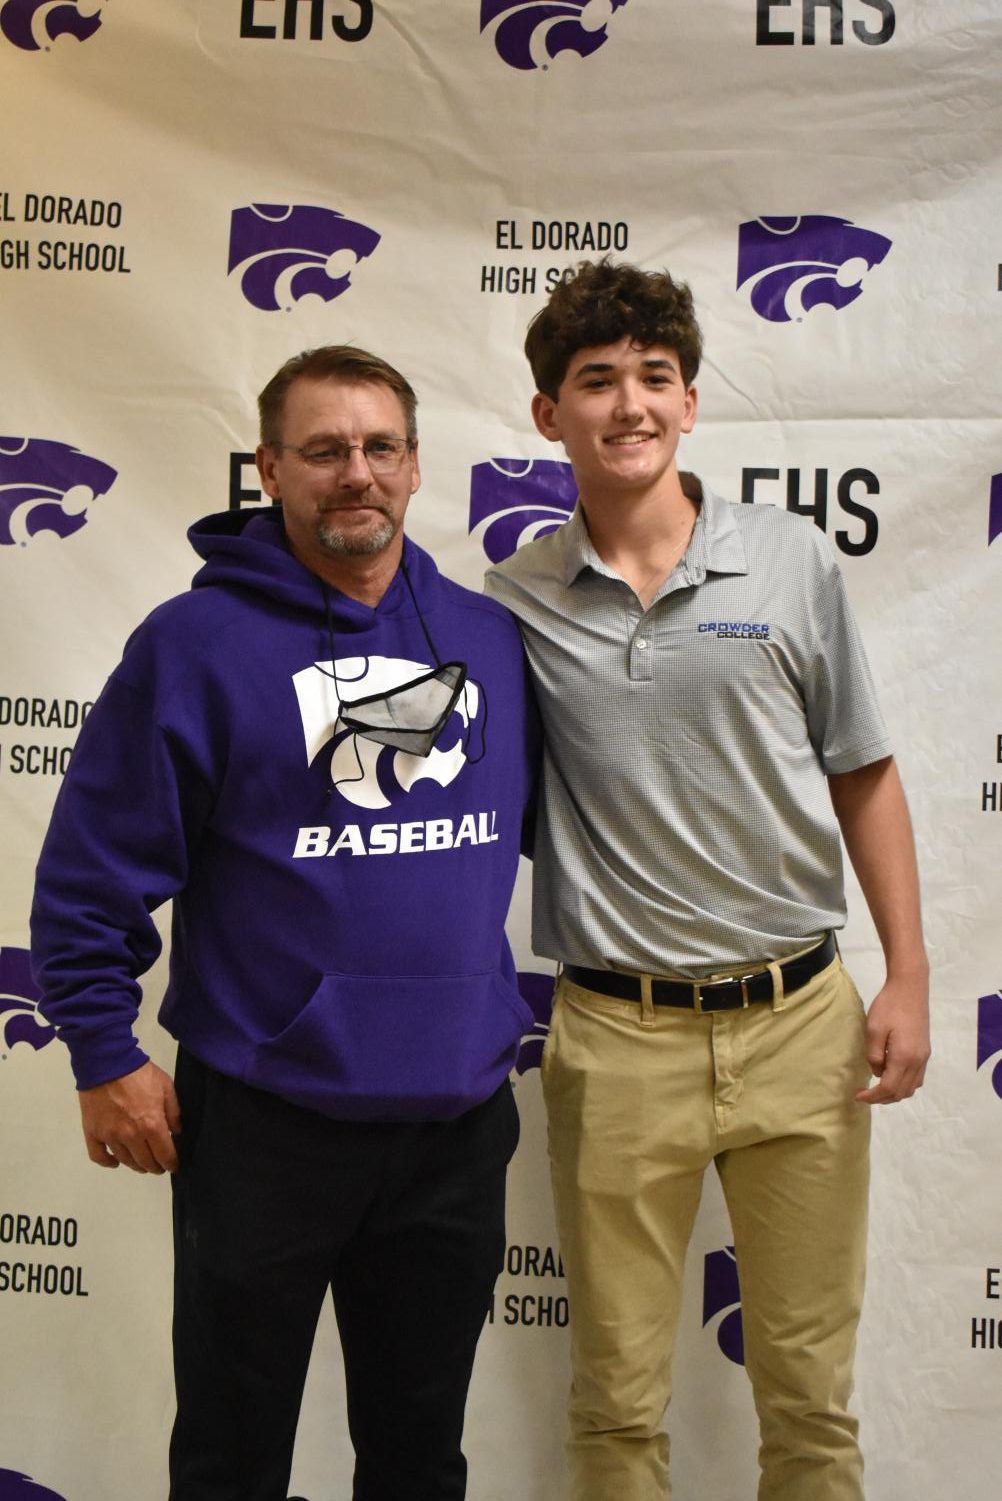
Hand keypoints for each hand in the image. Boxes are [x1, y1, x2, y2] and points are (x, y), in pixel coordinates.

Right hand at [78, 1060, 181, 1172]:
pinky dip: (108, 1162)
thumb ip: (174, 1112)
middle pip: (145, 1162)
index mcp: (151, 1125)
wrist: (107, 1062)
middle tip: (159, 1166)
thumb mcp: (166, 1087)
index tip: (173, 1165)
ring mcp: (109, 1136)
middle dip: (155, 1167)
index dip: (171, 1163)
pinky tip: (116, 1162)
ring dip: (136, 1165)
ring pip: (125, 1161)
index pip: (164, 1155)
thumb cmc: (140, 1073)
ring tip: (141, 1163)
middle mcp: (130, 1136)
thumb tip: (176, 1132)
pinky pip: (98, 1156)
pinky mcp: (92, 1133)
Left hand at [855, 977, 929, 1104]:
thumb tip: (877, 1073)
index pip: (888, 1088)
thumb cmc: (888, 1006)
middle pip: (902, 1092)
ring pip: (912, 1087)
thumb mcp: (873, 1030)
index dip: (872, 1097)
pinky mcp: (925, 1051)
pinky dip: (904, 1083)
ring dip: (894, 1092)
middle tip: (865, 1095)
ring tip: (876, 1088)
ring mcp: (924, 1057)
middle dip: (883, 1098)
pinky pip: (917, 1077)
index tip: (858, 1096)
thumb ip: (873, 1055)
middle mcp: (918, 1061)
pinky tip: (891, 1075)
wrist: (910, 988)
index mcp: (904, 1057)